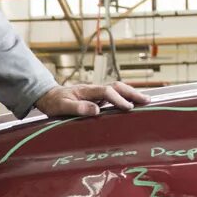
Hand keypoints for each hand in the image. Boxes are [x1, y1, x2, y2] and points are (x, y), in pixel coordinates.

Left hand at [33, 80, 148, 118]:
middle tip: (146, 101)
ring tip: (145, 101)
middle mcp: (94, 89)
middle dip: (132, 93)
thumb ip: (77, 108)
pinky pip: (114, 95)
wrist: (49, 97)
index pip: (107, 92)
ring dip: (131, 94)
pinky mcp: (97, 97)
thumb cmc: (54, 103)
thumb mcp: (61, 107)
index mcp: (86, 90)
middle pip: (117, 86)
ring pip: (117, 89)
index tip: (128, 108)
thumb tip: (96, 110)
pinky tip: (133, 104)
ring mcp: (96, 93)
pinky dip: (125, 98)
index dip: (118, 99)